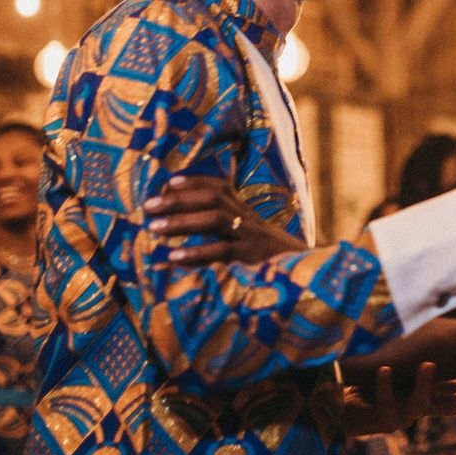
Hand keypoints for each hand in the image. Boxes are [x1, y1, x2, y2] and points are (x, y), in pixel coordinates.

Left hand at [144, 175, 305, 263]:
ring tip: (155, 228)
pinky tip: (174, 257)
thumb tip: (192, 228)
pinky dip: (196, 253)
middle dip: (179, 199)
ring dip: (183, 222)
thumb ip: (227, 230)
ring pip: (215, 220)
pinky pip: (221, 252)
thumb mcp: (252, 236)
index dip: (194, 182)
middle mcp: (247, 218)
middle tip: (149, 205)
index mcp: (245, 211)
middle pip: (213, 198)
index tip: (169, 182)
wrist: (307, 273)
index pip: (219, 187)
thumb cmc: (272, 258)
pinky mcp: (251, 257)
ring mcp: (250, 236)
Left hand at [343, 362, 455, 435]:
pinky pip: (386, 402)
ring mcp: (401, 415)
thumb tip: (432, 327)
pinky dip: (386, 384)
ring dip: (425, 384)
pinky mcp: (381, 420)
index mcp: (425, 394)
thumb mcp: (396, 365)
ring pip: (420, 403)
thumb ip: (414, 354)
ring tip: (429, 365)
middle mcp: (417, 407)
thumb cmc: (366, 382)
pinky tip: (385, 369)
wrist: (336, 405)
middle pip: (450, 405)